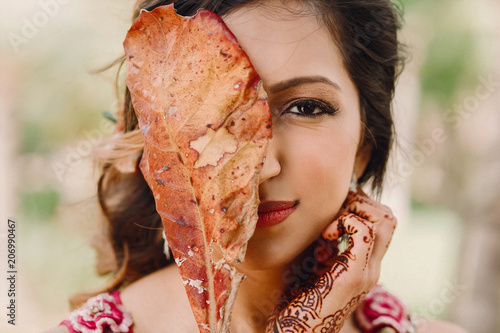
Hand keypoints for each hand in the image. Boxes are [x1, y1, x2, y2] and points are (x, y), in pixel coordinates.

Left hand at [265, 189, 396, 332]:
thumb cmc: (296, 302)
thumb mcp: (313, 267)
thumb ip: (325, 247)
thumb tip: (322, 222)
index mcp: (363, 266)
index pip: (382, 223)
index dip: (361, 206)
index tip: (335, 209)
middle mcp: (371, 268)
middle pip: (388, 217)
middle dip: (362, 202)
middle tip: (336, 211)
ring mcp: (366, 272)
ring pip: (384, 220)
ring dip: (356, 210)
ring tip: (332, 224)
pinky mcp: (354, 275)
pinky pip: (364, 232)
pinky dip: (346, 222)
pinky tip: (328, 235)